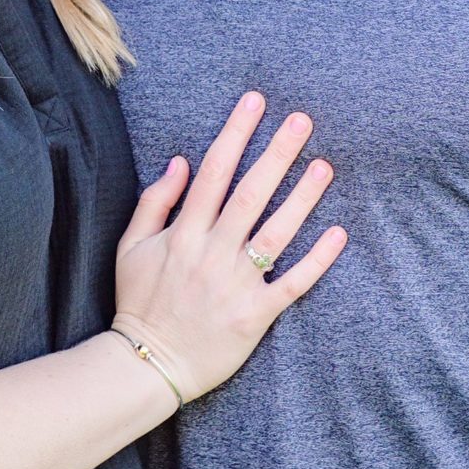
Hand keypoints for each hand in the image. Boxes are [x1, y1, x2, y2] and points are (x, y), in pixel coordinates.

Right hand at [112, 92, 344, 403]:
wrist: (146, 365)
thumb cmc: (138, 303)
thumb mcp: (130, 247)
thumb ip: (155, 202)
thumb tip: (181, 161)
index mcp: (183, 233)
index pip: (214, 172)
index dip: (236, 133)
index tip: (255, 102)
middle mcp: (211, 252)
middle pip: (250, 194)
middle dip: (276, 154)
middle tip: (302, 121)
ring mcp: (236, 284)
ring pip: (276, 233)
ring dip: (301, 198)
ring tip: (325, 165)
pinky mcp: (255, 315)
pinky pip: (292, 283)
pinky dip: (316, 260)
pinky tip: (338, 233)